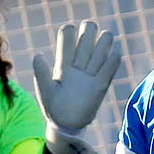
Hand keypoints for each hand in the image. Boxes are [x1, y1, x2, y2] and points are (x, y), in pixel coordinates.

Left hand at [33, 21, 121, 153]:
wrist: (66, 125)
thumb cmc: (53, 108)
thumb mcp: (45, 92)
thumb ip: (41, 73)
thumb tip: (38, 55)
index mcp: (63, 63)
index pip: (67, 37)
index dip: (69, 31)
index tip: (69, 34)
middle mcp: (78, 65)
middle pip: (87, 36)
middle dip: (89, 29)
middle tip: (89, 32)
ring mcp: (90, 74)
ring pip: (101, 47)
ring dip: (105, 40)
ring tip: (105, 42)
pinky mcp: (101, 85)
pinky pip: (110, 68)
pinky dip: (114, 60)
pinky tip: (114, 55)